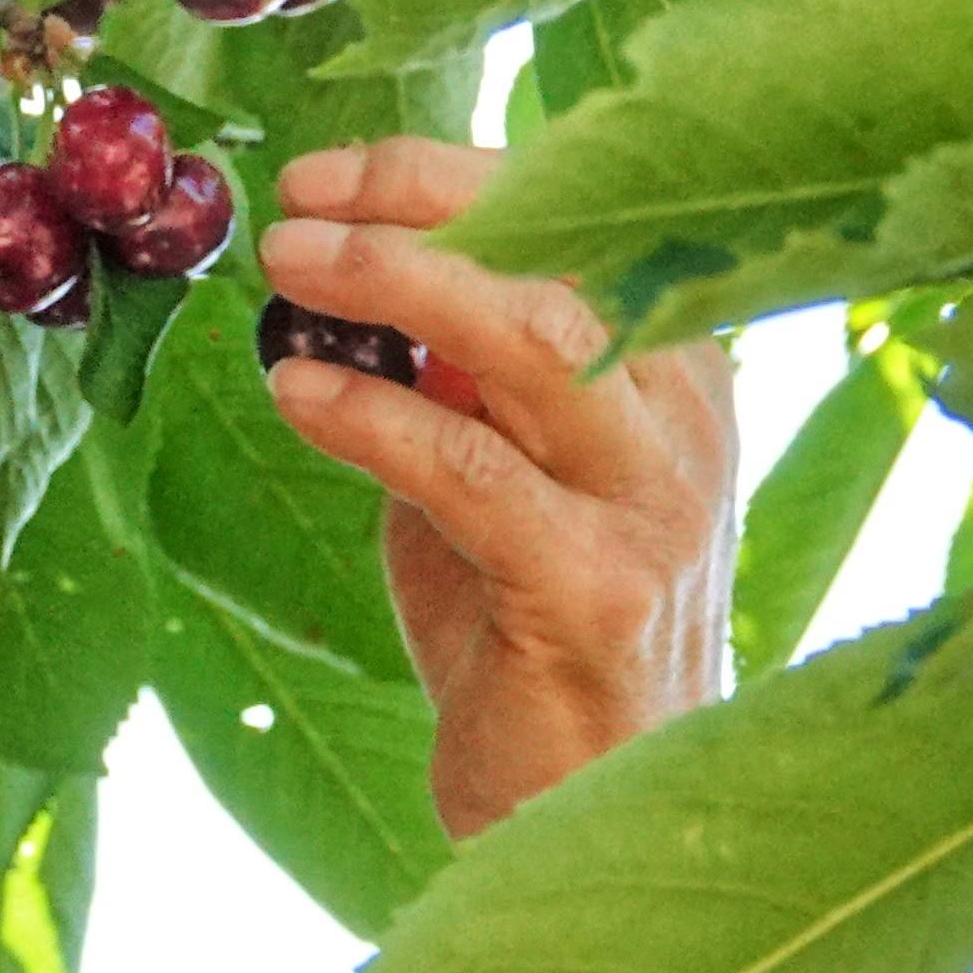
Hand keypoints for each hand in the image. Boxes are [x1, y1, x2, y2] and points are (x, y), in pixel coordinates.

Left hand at [256, 138, 741, 837]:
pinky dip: (373, 417)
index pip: (578, 222)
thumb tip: (351, 264)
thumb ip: (456, 377)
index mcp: (673, 371)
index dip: (449, 174)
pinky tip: (296, 390)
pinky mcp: (593, 590)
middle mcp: (684, 422)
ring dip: (394, 282)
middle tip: (296, 204)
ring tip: (287, 264)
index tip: (330, 170)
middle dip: (421, 203)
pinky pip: (470, 471)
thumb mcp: (496, 473)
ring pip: (531, 340)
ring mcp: (651, 505)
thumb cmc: (526, 628)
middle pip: (561, 255)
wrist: (578, 802)